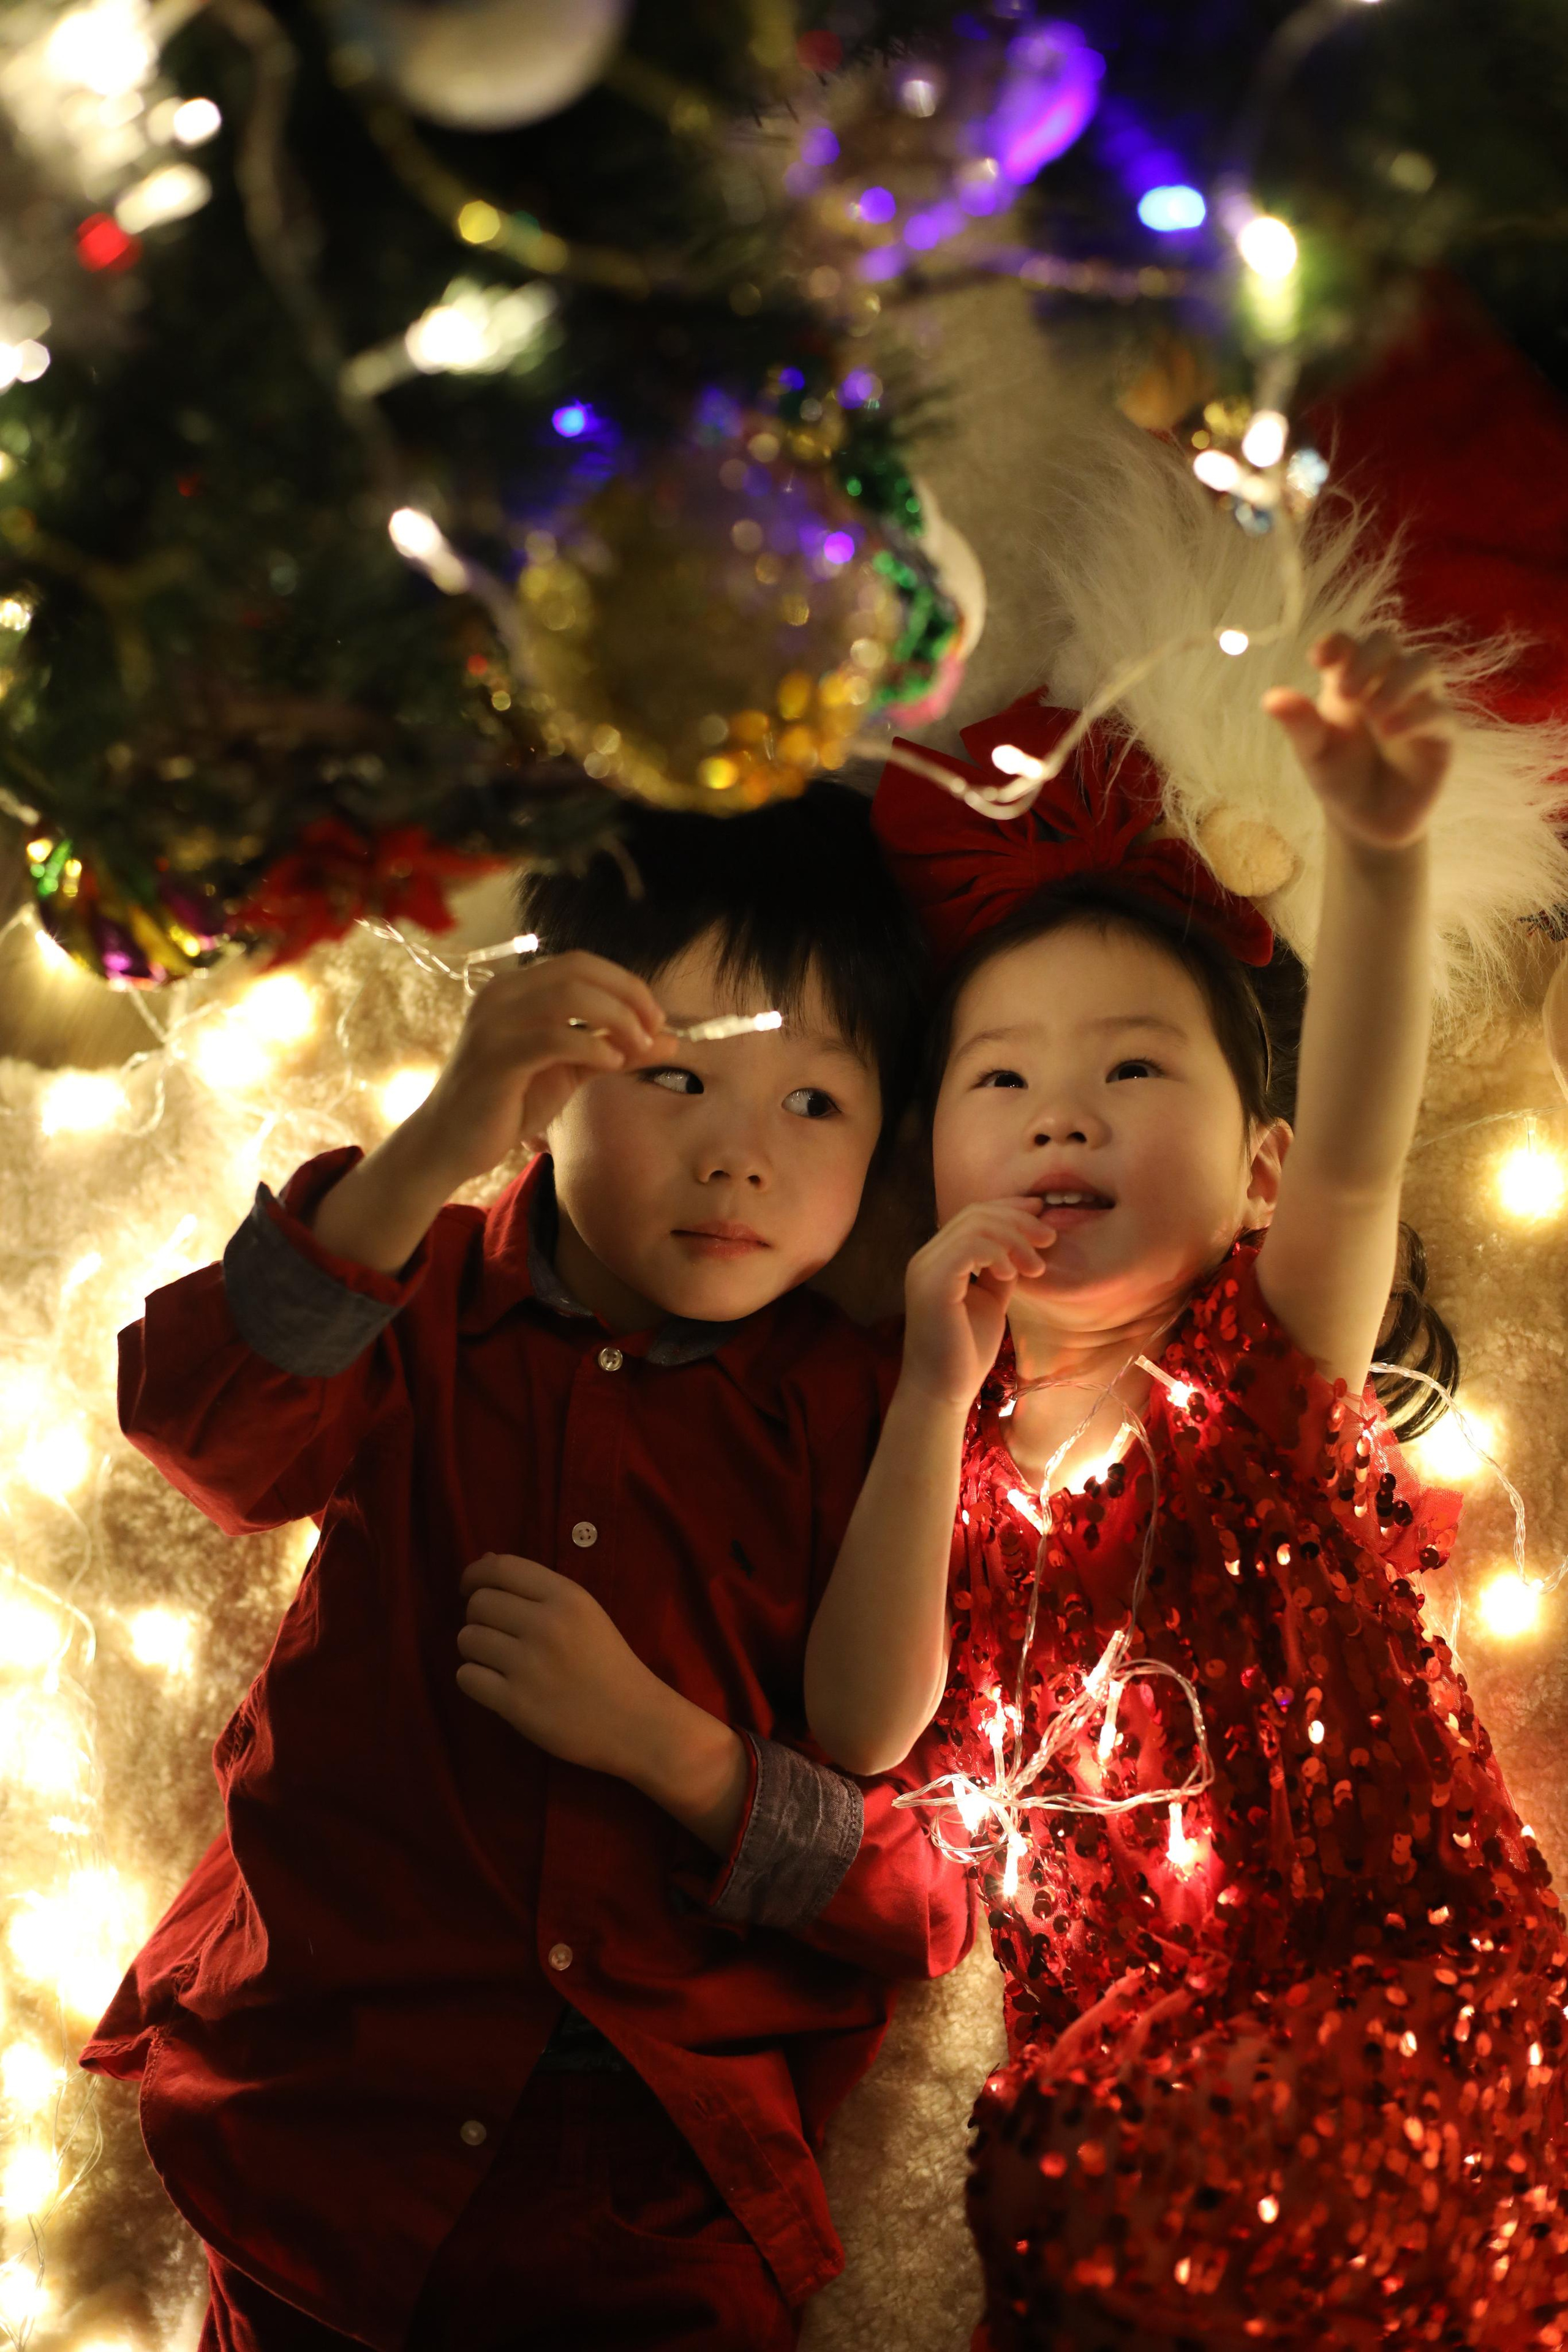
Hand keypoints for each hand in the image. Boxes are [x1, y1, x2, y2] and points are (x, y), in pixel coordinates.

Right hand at [407, 950, 670, 1189]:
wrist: (449, 1144)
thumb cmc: (508, 1104)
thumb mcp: (570, 1071)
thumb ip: (613, 1050)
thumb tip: (672, 1040)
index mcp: (516, 989)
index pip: (581, 964)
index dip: (626, 984)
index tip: (657, 1019)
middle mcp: (501, 994)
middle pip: (578, 970)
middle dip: (628, 996)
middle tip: (655, 1031)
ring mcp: (494, 1022)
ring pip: (569, 995)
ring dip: (617, 1018)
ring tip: (638, 1047)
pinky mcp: (494, 1057)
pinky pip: (553, 1038)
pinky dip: (591, 1046)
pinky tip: (611, 1065)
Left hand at [456, 1554, 666, 1778]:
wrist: (635, 1721)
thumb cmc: (609, 1664)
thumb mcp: (585, 1612)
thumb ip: (536, 1588)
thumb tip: (483, 1561)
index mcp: (567, 1597)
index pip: (500, 1568)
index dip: (474, 1574)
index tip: (469, 1588)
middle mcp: (545, 1625)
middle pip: (478, 1604)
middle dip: (478, 1617)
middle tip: (496, 1634)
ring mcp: (529, 1666)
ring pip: (467, 1640)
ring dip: (475, 1649)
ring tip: (498, 1661)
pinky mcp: (516, 1703)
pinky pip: (467, 1677)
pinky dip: (475, 1680)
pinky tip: (496, 1685)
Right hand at [901, 1199, 1053, 1410]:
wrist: (944, 1392)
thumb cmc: (966, 1352)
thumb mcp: (991, 1300)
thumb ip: (1000, 1270)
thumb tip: (1021, 1244)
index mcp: (938, 1259)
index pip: (973, 1215)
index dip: (1010, 1209)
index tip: (1043, 1215)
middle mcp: (926, 1258)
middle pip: (975, 1213)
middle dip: (1019, 1221)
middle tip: (1050, 1240)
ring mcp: (925, 1269)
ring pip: (974, 1226)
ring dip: (1015, 1239)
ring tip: (1036, 1267)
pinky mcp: (931, 1285)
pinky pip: (969, 1248)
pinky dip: (997, 1253)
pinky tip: (1014, 1274)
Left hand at [1263, 631, 1453, 851]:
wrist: (1367, 822)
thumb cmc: (1339, 777)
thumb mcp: (1314, 752)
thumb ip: (1299, 724)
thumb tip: (1270, 698)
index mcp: (1349, 680)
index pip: (1347, 644)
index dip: (1336, 643)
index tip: (1318, 659)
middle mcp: (1386, 682)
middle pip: (1387, 642)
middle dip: (1368, 657)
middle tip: (1346, 691)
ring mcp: (1419, 703)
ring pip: (1422, 666)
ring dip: (1398, 682)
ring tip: (1373, 712)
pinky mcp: (1442, 733)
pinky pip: (1438, 711)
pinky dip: (1415, 716)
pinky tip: (1390, 732)